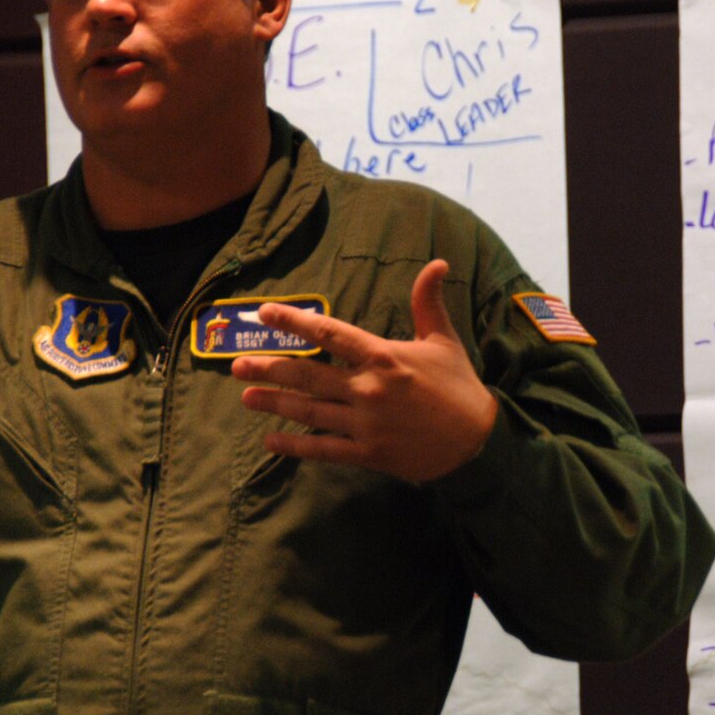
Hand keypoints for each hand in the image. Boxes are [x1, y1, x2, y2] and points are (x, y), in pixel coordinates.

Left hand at [232, 260, 498, 482]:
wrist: (477, 442)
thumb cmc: (459, 387)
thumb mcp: (443, 340)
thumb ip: (429, 302)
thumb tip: (437, 262)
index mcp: (384, 357)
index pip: (330, 333)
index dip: (294, 322)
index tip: (264, 313)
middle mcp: (369, 389)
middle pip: (308, 374)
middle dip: (270, 368)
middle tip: (236, 364)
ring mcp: (366, 423)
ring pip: (309, 411)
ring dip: (275, 403)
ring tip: (246, 396)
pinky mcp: (368, 452)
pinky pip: (324, 449)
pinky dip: (295, 447)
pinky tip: (270, 442)